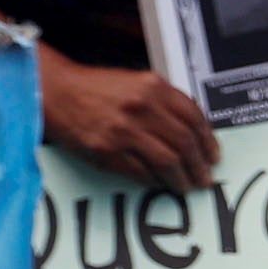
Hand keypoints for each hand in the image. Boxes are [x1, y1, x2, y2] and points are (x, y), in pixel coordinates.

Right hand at [42, 52, 215, 187]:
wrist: (53, 91)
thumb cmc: (95, 88)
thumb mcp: (136, 82)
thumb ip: (165, 101)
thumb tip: (193, 132)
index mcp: (154, 87)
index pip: (195, 118)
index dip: (208, 141)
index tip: (213, 156)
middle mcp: (142, 107)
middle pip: (185, 143)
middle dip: (200, 166)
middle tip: (204, 178)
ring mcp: (124, 131)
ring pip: (168, 162)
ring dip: (181, 179)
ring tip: (186, 186)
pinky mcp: (107, 151)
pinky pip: (141, 172)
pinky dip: (154, 180)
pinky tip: (159, 183)